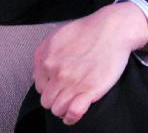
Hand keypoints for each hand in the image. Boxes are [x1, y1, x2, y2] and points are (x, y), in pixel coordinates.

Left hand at [33, 2, 147, 125]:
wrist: (112, 29)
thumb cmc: (86, 31)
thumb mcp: (56, 36)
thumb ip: (42, 55)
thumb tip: (35, 76)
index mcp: (47, 59)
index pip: (39, 86)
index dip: (48, 88)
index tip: (56, 86)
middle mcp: (57, 72)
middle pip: (46, 101)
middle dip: (54, 100)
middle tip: (64, 95)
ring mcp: (73, 82)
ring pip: (57, 109)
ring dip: (62, 109)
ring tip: (70, 104)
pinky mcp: (90, 90)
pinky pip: (73, 112)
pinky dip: (72, 117)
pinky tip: (73, 115)